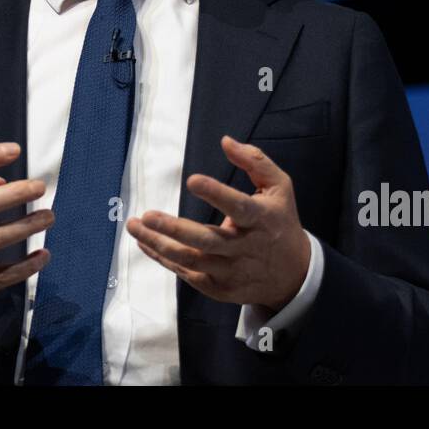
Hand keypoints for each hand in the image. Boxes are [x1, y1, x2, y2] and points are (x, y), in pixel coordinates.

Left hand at [125, 135, 309, 313]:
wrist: (294, 275)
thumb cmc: (280, 221)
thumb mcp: (279, 187)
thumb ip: (254, 161)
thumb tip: (225, 141)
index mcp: (261, 219)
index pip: (238, 206)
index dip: (216, 194)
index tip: (192, 180)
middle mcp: (245, 248)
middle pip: (206, 241)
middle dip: (174, 229)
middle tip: (146, 216)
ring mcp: (231, 271)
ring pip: (191, 260)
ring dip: (159, 244)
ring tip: (134, 226)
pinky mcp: (219, 287)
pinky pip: (186, 273)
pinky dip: (163, 258)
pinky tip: (144, 242)